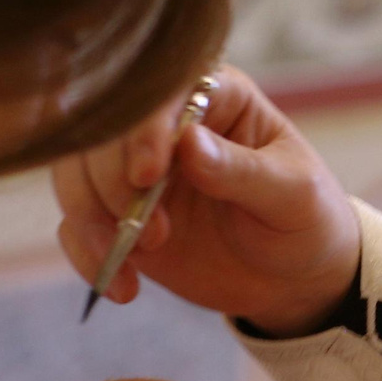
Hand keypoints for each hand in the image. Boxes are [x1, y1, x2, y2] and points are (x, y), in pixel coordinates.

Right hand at [51, 66, 360, 335]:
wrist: (295, 279)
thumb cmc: (306, 220)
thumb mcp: (292, 195)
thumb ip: (242, 170)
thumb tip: (189, 142)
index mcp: (213, 96)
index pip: (159, 92)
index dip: (142, 130)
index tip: (148, 175)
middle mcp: (164, 126)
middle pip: (101, 131)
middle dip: (112, 182)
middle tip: (153, 231)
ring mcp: (135, 172)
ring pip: (76, 175)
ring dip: (91, 219)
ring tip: (137, 259)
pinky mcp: (118, 217)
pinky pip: (77, 226)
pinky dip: (88, 256)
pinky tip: (125, 287)